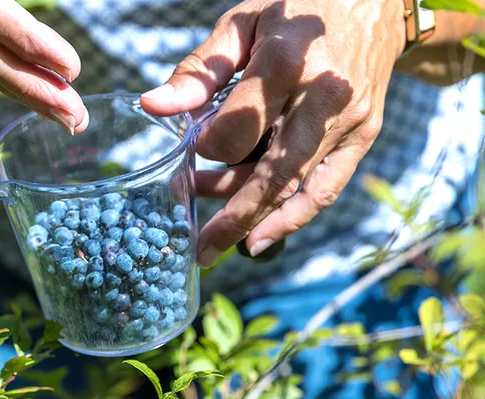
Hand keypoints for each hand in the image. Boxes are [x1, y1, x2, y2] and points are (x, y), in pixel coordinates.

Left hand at [138, 0, 406, 266]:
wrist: (376, 2)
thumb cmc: (294, 9)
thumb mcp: (241, 24)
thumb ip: (197, 71)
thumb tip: (152, 106)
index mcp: (285, 61)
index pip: (237, 128)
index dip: (206, 147)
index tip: (190, 148)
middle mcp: (322, 95)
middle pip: (270, 172)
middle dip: (229, 213)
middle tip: (194, 242)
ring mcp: (347, 119)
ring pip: (295, 186)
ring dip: (253, 221)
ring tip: (214, 244)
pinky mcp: (362, 135)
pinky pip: (327, 188)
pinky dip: (293, 219)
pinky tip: (260, 242)